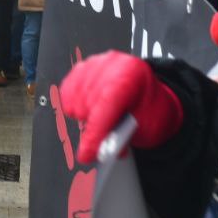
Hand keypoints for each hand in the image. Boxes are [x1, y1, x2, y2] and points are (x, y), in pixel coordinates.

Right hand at [59, 51, 183, 163]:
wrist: (151, 99)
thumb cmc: (151, 111)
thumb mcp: (146, 127)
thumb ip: (123, 136)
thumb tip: (99, 148)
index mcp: (131, 73)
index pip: (106, 102)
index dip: (95, 131)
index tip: (87, 153)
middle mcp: (109, 64)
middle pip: (87, 104)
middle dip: (96, 128)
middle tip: (109, 140)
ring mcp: (92, 65)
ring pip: (74, 103)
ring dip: (86, 120)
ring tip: (104, 124)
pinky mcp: (78, 70)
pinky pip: (66, 96)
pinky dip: (75, 109)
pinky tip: (90, 112)